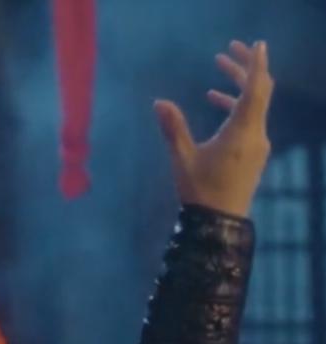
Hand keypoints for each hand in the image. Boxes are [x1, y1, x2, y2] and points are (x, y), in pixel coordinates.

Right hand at [154, 40, 273, 216]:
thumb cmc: (201, 191)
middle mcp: (256, 135)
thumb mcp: (183, 159)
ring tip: (218, 69)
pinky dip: (235, 106)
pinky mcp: (252, 153)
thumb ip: (173, 128)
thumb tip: (159, 102)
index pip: (255, 90)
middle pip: (258, 92)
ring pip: (254, 106)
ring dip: (237, 86)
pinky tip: (215, 102)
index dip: (254, 65)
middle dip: (244, 69)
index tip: (254, 45)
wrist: (220, 223)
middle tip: (226, 51)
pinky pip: (250, 120)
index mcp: (241, 132)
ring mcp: (257, 145)